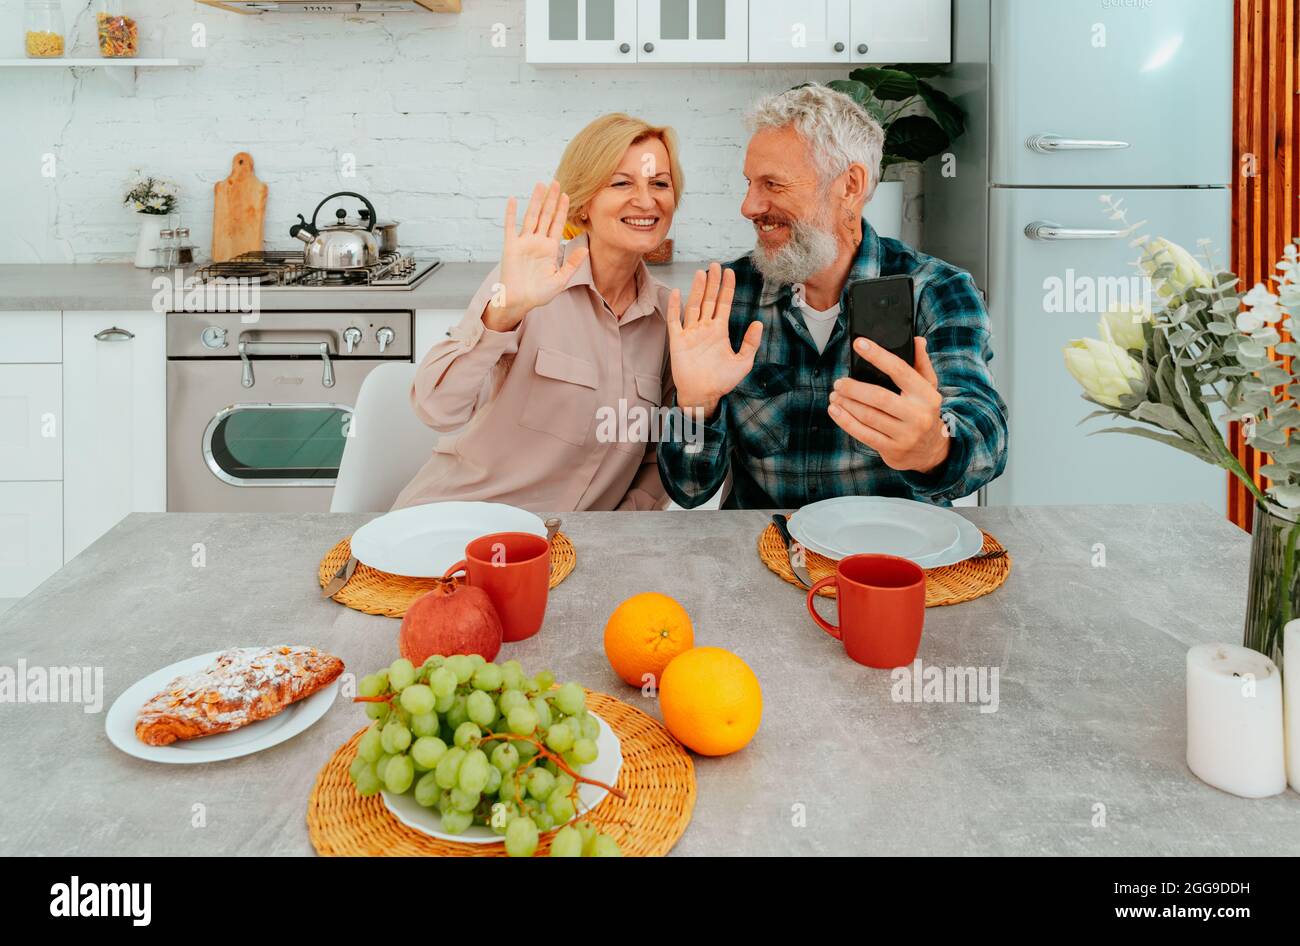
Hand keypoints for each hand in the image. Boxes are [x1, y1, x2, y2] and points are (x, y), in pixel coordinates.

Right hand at [483, 181, 588, 331]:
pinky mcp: (511, 246)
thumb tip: (586, 248)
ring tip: (541, 185)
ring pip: (531, 217)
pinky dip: (511, 214)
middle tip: (556, 182)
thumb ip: (572, 264)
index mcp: (549, 249)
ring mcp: (524, 243)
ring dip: (536, 201)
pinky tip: (513, 200)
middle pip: (545, 216)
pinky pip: (510, 227)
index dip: (562, 210)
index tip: (568, 195)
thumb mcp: (560, 279)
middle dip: (551, 200)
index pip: (557, 224)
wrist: (520, 302)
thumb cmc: (539, 294)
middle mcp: (537, 242)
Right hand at [666, 263, 762, 416]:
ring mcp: (691, 333)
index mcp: (719, 331)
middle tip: (715, 265)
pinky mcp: (678, 341)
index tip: (730, 272)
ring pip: (694, 305)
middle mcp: (705, 328)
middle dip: (713, 282)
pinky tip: (676, 293)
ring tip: (701, 273)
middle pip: (709, 300)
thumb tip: (758, 323)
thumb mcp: (743, 362)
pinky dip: (674, 307)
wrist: (702, 395)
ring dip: (697, 289)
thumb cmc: (721, 381)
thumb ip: (750, 343)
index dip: (727, 288)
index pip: (723, 304)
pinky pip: (675, 320)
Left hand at [828, 337, 950, 473]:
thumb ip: (922, 364)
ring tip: (834, 395)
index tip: (859, 344)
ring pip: (868, 416)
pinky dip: (845, 421)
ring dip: (847, 404)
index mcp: (927, 395)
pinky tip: (835, 410)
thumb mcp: (929, 388)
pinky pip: (863, 434)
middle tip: (839, 382)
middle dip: (854, 388)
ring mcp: (905, 435)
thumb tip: (917, 340)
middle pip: (879, 397)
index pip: (900, 370)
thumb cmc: (924, 411)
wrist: (931, 451)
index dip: (878, 356)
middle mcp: (918, 415)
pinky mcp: (892, 449)